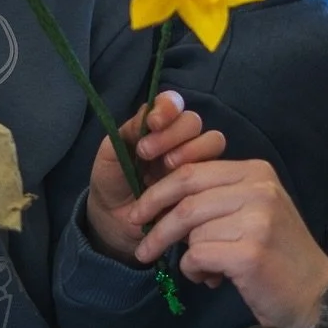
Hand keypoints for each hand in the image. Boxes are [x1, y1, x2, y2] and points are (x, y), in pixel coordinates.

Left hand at [86, 91, 226, 262]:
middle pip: (194, 122)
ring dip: (191, 151)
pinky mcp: (203, 185)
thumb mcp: (111, 154)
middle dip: (174, 133)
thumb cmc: (111, 184)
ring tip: (167, 168)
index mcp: (157, 127)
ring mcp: (193, 162)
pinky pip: (216, 173)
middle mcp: (179, 141)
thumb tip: (149, 113)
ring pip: (212, 142)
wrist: (114, 224)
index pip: (173, 104)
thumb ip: (129, 131)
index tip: (152, 123)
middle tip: (146, 153)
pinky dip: (200, 177)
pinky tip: (178, 189)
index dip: (168, 107)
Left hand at [127, 159, 327, 327]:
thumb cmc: (277, 255)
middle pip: (186, 199)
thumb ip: (218, 196)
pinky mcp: (250, 252)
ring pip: (191, 232)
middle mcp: (259, 189)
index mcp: (257, 172)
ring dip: (188, 256)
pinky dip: (195, 271)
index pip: (191, 172)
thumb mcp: (255, 210)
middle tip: (141, 247)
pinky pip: (197, 256)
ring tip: (206, 270)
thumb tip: (162, 197)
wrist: (315, 296)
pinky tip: (212, 279)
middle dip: (156, 223)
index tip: (139, 212)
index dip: (157, 192)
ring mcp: (257, 220)